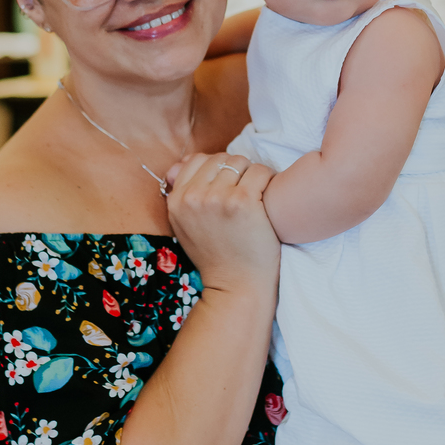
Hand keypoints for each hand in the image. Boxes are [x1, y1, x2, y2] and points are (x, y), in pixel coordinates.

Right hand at [165, 152, 278, 297]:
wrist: (237, 285)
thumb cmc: (217, 255)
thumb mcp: (186, 225)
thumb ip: (182, 192)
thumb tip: (180, 163)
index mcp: (176, 200)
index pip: (197, 160)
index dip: (217, 169)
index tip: (229, 186)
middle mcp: (193, 197)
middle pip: (221, 159)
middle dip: (236, 171)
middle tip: (246, 191)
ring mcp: (217, 198)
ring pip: (241, 162)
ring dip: (253, 175)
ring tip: (257, 195)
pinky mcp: (242, 201)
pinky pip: (260, 172)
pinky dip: (268, 180)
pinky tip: (268, 197)